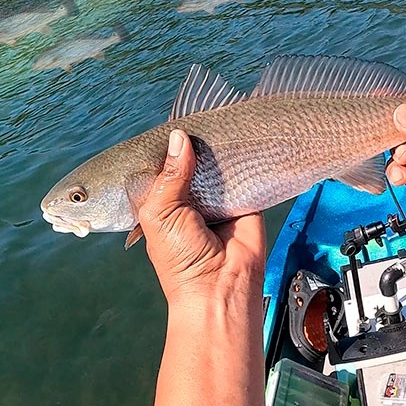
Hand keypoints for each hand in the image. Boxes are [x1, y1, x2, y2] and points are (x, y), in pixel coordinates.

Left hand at [138, 129, 265, 313]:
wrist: (220, 287)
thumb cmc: (180, 258)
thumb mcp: (161, 212)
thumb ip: (170, 175)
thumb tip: (180, 138)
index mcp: (162, 200)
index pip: (162, 166)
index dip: (166, 147)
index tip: (172, 124)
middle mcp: (190, 196)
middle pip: (191, 160)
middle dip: (194, 145)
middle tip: (198, 118)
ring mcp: (218, 196)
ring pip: (217, 163)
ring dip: (218, 149)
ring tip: (220, 124)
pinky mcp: (244, 197)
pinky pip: (243, 171)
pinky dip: (242, 159)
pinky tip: (241, 139)